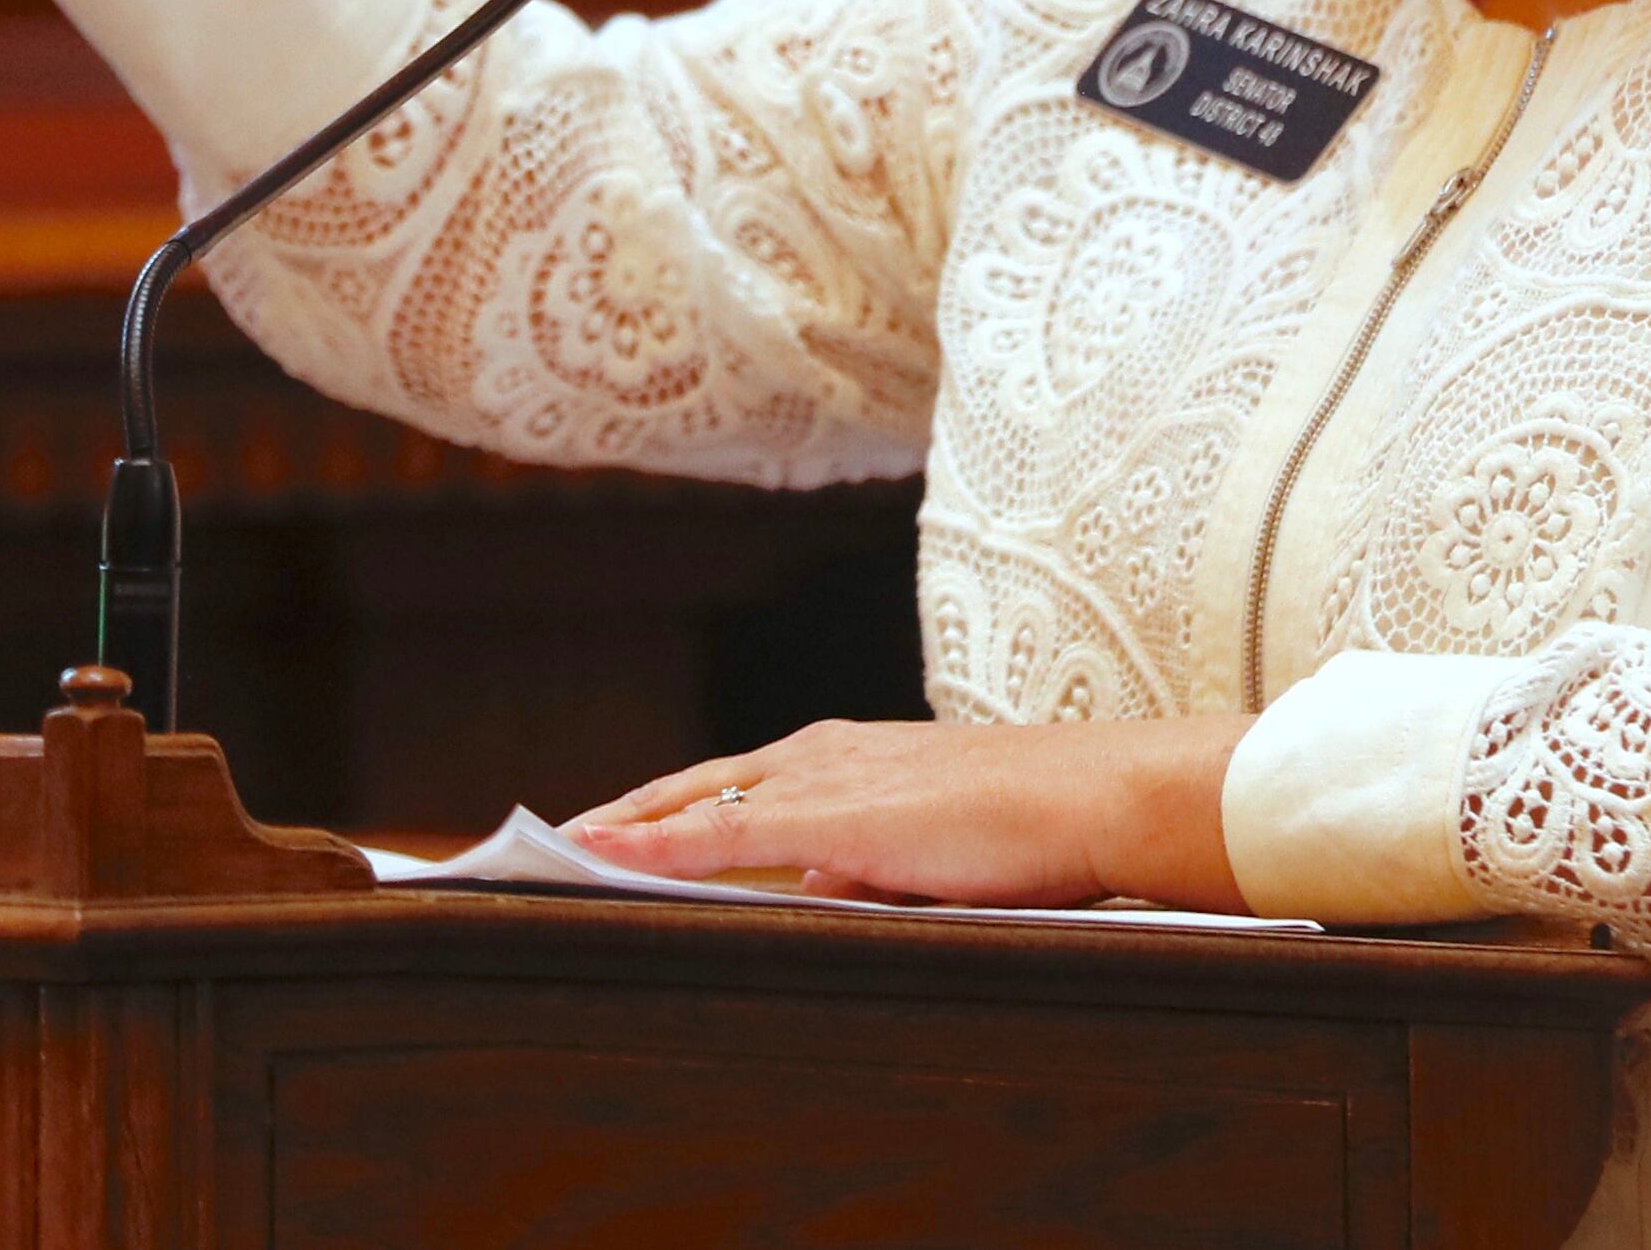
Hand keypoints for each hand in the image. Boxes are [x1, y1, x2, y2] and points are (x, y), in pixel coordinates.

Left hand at [566, 715, 1252, 910]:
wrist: (1100, 798)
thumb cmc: (1034, 825)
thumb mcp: (931, 850)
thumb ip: (864, 868)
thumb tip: (814, 895)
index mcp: (847, 758)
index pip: (729, 786)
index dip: (661, 811)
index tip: (601, 832)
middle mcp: (824, 754)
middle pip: (695, 786)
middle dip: (622, 815)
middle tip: (550, 843)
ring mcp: (826, 780)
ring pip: (696, 803)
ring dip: (623, 827)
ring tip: (554, 854)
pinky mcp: (837, 818)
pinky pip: (724, 834)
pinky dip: (656, 844)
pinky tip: (603, 855)